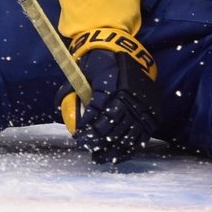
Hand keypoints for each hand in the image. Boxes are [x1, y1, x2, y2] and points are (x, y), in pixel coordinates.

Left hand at [57, 28, 158, 163]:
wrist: (131, 54)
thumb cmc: (104, 63)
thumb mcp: (88, 69)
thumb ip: (77, 87)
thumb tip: (60, 105)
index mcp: (112, 84)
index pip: (97, 111)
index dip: (87, 126)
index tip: (79, 136)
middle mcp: (129, 97)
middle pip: (111, 126)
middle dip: (97, 140)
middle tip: (86, 147)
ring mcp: (142, 107)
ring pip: (126, 135)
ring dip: (111, 149)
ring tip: (98, 157)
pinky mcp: (151, 114)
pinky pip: (139, 137)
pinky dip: (128, 149)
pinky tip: (117, 157)